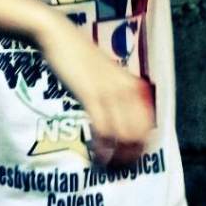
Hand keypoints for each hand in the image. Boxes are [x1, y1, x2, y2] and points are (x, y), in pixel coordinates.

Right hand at [35, 11, 155, 168]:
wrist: (57, 35)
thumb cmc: (77, 54)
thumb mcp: (102, 71)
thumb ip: (113, 88)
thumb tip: (117, 112)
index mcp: (130, 83)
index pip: (148, 122)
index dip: (144, 146)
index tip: (133, 161)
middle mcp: (124, 88)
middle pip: (139, 132)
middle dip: (131, 156)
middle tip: (119, 170)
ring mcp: (108, 91)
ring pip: (123, 134)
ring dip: (117, 156)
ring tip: (108, 167)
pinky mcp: (90, 94)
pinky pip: (103, 128)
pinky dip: (102, 147)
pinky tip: (96, 155)